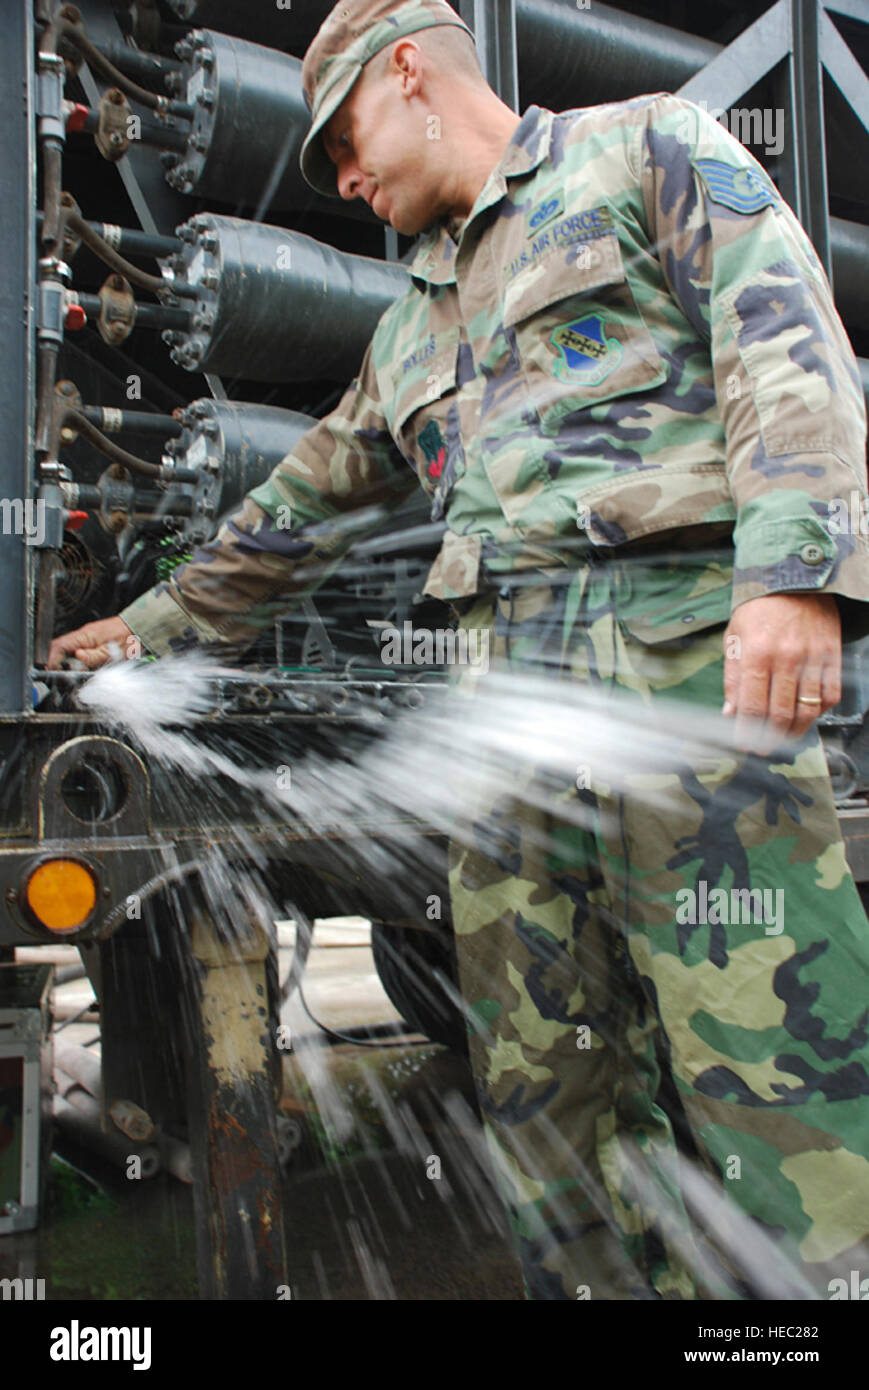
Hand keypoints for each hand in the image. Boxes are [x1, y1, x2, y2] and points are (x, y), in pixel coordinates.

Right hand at [45, 616, 137, 670]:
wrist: (140, 628)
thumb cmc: (129, 638)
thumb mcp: (112, 652)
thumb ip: (93, 657)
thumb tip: (77, 657)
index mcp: (84, 635)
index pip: (59, 645)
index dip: (51, 658)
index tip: (49, 670)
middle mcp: (83, 636)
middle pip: (61, 650)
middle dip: (59, 664)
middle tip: (63, 676)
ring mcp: (87, 638)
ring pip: (69, 652)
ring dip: (69, 664)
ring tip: (74, 673)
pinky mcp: (92, 642)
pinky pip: (80, 652)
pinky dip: (78, 662)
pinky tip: (84, 668)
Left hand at [722, 593, 840, 750]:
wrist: (795, 579)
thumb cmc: (759, 609)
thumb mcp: (734, 638)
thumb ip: (732, 678)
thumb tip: (730, 713)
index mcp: (757, 654)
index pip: (753, 706)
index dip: (748, 732)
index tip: (744, 744)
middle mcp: (787, 658)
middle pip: (781, 714)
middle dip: (770, 739)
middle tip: (763, 748)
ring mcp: (813, 658)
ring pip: (808, 710)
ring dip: (795, 732)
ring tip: (783, 738)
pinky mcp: (832, 656)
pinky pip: (830, 695)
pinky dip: (819, 712)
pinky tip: (806, 716)